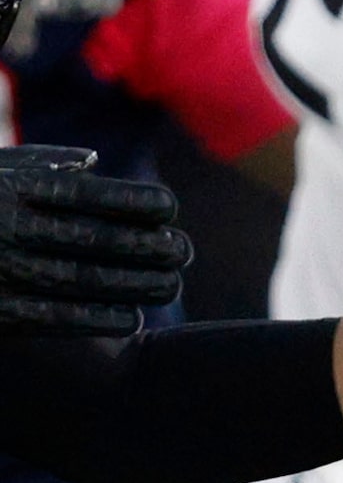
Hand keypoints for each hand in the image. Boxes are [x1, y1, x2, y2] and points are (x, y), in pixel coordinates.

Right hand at [0, 145, 192, 334]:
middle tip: (185, 252)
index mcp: (10, 189)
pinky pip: (49, 316)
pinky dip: (94, 318)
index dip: (133, 201)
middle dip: (146, 247)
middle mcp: (5, 226)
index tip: (170, 208)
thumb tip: (93, 163)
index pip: (86, 194)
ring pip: (78, 280)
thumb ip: (39, 163)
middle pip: (92, 239)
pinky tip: (130, 320)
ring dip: (132, 286)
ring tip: (169, 286)